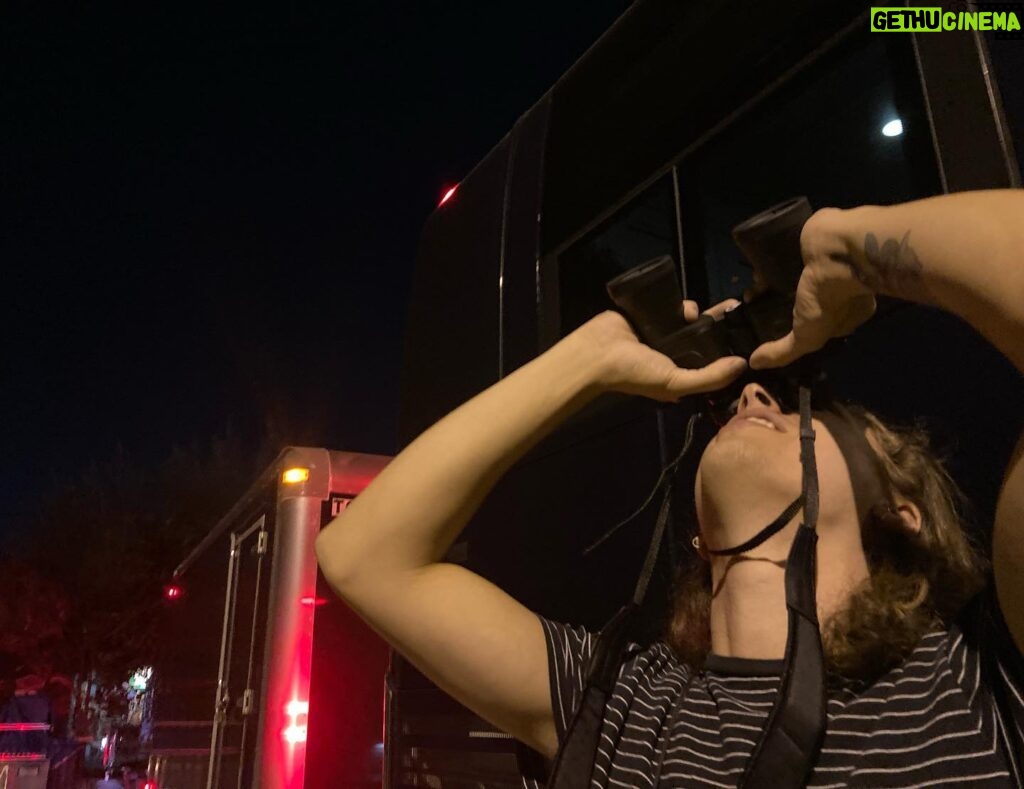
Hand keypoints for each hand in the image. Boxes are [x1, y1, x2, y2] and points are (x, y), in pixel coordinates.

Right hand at [575, 299, 747, 402]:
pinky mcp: (649, 314)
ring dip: (696, 313)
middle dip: (717, 328)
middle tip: (737, 313)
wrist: (597, 353)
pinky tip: (683, 303)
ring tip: (704, 310)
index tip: (749, 340)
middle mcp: (673, 353)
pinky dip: (678, 303)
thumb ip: (710, 376)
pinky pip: (671, 305)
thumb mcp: (676, 381)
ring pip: (688, 319)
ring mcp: (661, 333)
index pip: (710, 361)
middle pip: (702, 337)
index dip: (728, 352)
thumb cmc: (636, 373)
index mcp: (680, 373)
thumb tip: (743, 364)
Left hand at [749, 208, 877, 369]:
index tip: (763, 329)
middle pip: (798, 298)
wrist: (838, 250)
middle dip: (774, 304)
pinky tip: (755, 269)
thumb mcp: (808, 337)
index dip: (789, 325)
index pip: (813, 321)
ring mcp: (823, 263)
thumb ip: (783, 352)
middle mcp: (834, 285)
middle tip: (751, 308)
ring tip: (750, 289)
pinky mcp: (810, 243)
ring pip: (789, 277)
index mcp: (844, 308)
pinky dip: (769, 263)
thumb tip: (756, 363)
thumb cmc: (830, 299)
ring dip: (769, 283)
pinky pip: (784, 256)